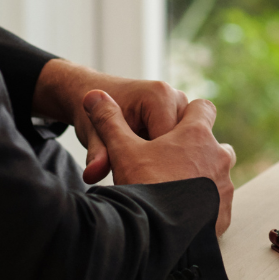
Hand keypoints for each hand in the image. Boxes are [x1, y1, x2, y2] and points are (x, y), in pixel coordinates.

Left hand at [33, 60, 189, 183]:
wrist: (91, 94)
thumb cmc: (92, 113)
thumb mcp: (94, 135)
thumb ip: (98, 155)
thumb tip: (92, 175)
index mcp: (160, 96)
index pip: (172, 142)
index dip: (157, 168)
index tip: (141, 185)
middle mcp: (177, 98)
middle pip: (184, 145)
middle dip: (166, 166)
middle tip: (143, 182)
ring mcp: (182, 108)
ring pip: (186, 147)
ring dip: (170, 163)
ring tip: (147, 174)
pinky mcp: (182, 118)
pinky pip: (184, 145)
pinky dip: (170, 159)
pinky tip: (151, 167)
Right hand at [83, 90, 236, 234]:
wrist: (158, 236)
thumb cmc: (143, 186)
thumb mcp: (121, 150)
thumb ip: (108, 120)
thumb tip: (92, 95)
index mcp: (196, 134)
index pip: (203, 108)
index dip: (190, 114)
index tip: (175, 127)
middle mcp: (218, 156)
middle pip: (212, 141)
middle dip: (196, 148)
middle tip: (170, 161)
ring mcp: (225, 185)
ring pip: (217, 172)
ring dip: (202, 175)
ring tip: (175, 186)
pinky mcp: (224, 212)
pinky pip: (218, 200)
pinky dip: (205, 202)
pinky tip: (182, 210)